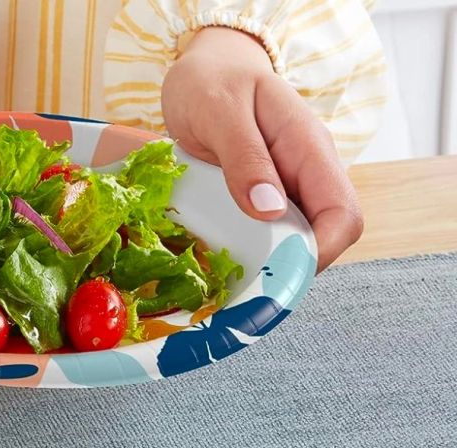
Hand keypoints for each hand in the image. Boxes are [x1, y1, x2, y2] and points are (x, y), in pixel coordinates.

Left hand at [162, 27, 362, 271]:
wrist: (204, 68)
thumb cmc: (211, 81)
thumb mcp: (219, 111)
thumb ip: (244, 157)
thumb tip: (269, 210)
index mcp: (307, 147)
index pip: (342, 213)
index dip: (321, 251)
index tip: (280, 272)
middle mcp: (305, 172)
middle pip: (324, 234)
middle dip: (291, 263)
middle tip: (245, 280)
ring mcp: (286, 185)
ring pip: (295, 238)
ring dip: (268, 259)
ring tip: (228, 272)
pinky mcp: (262, 195)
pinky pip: (266, 231)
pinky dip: (249, 248)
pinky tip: (220, 255)